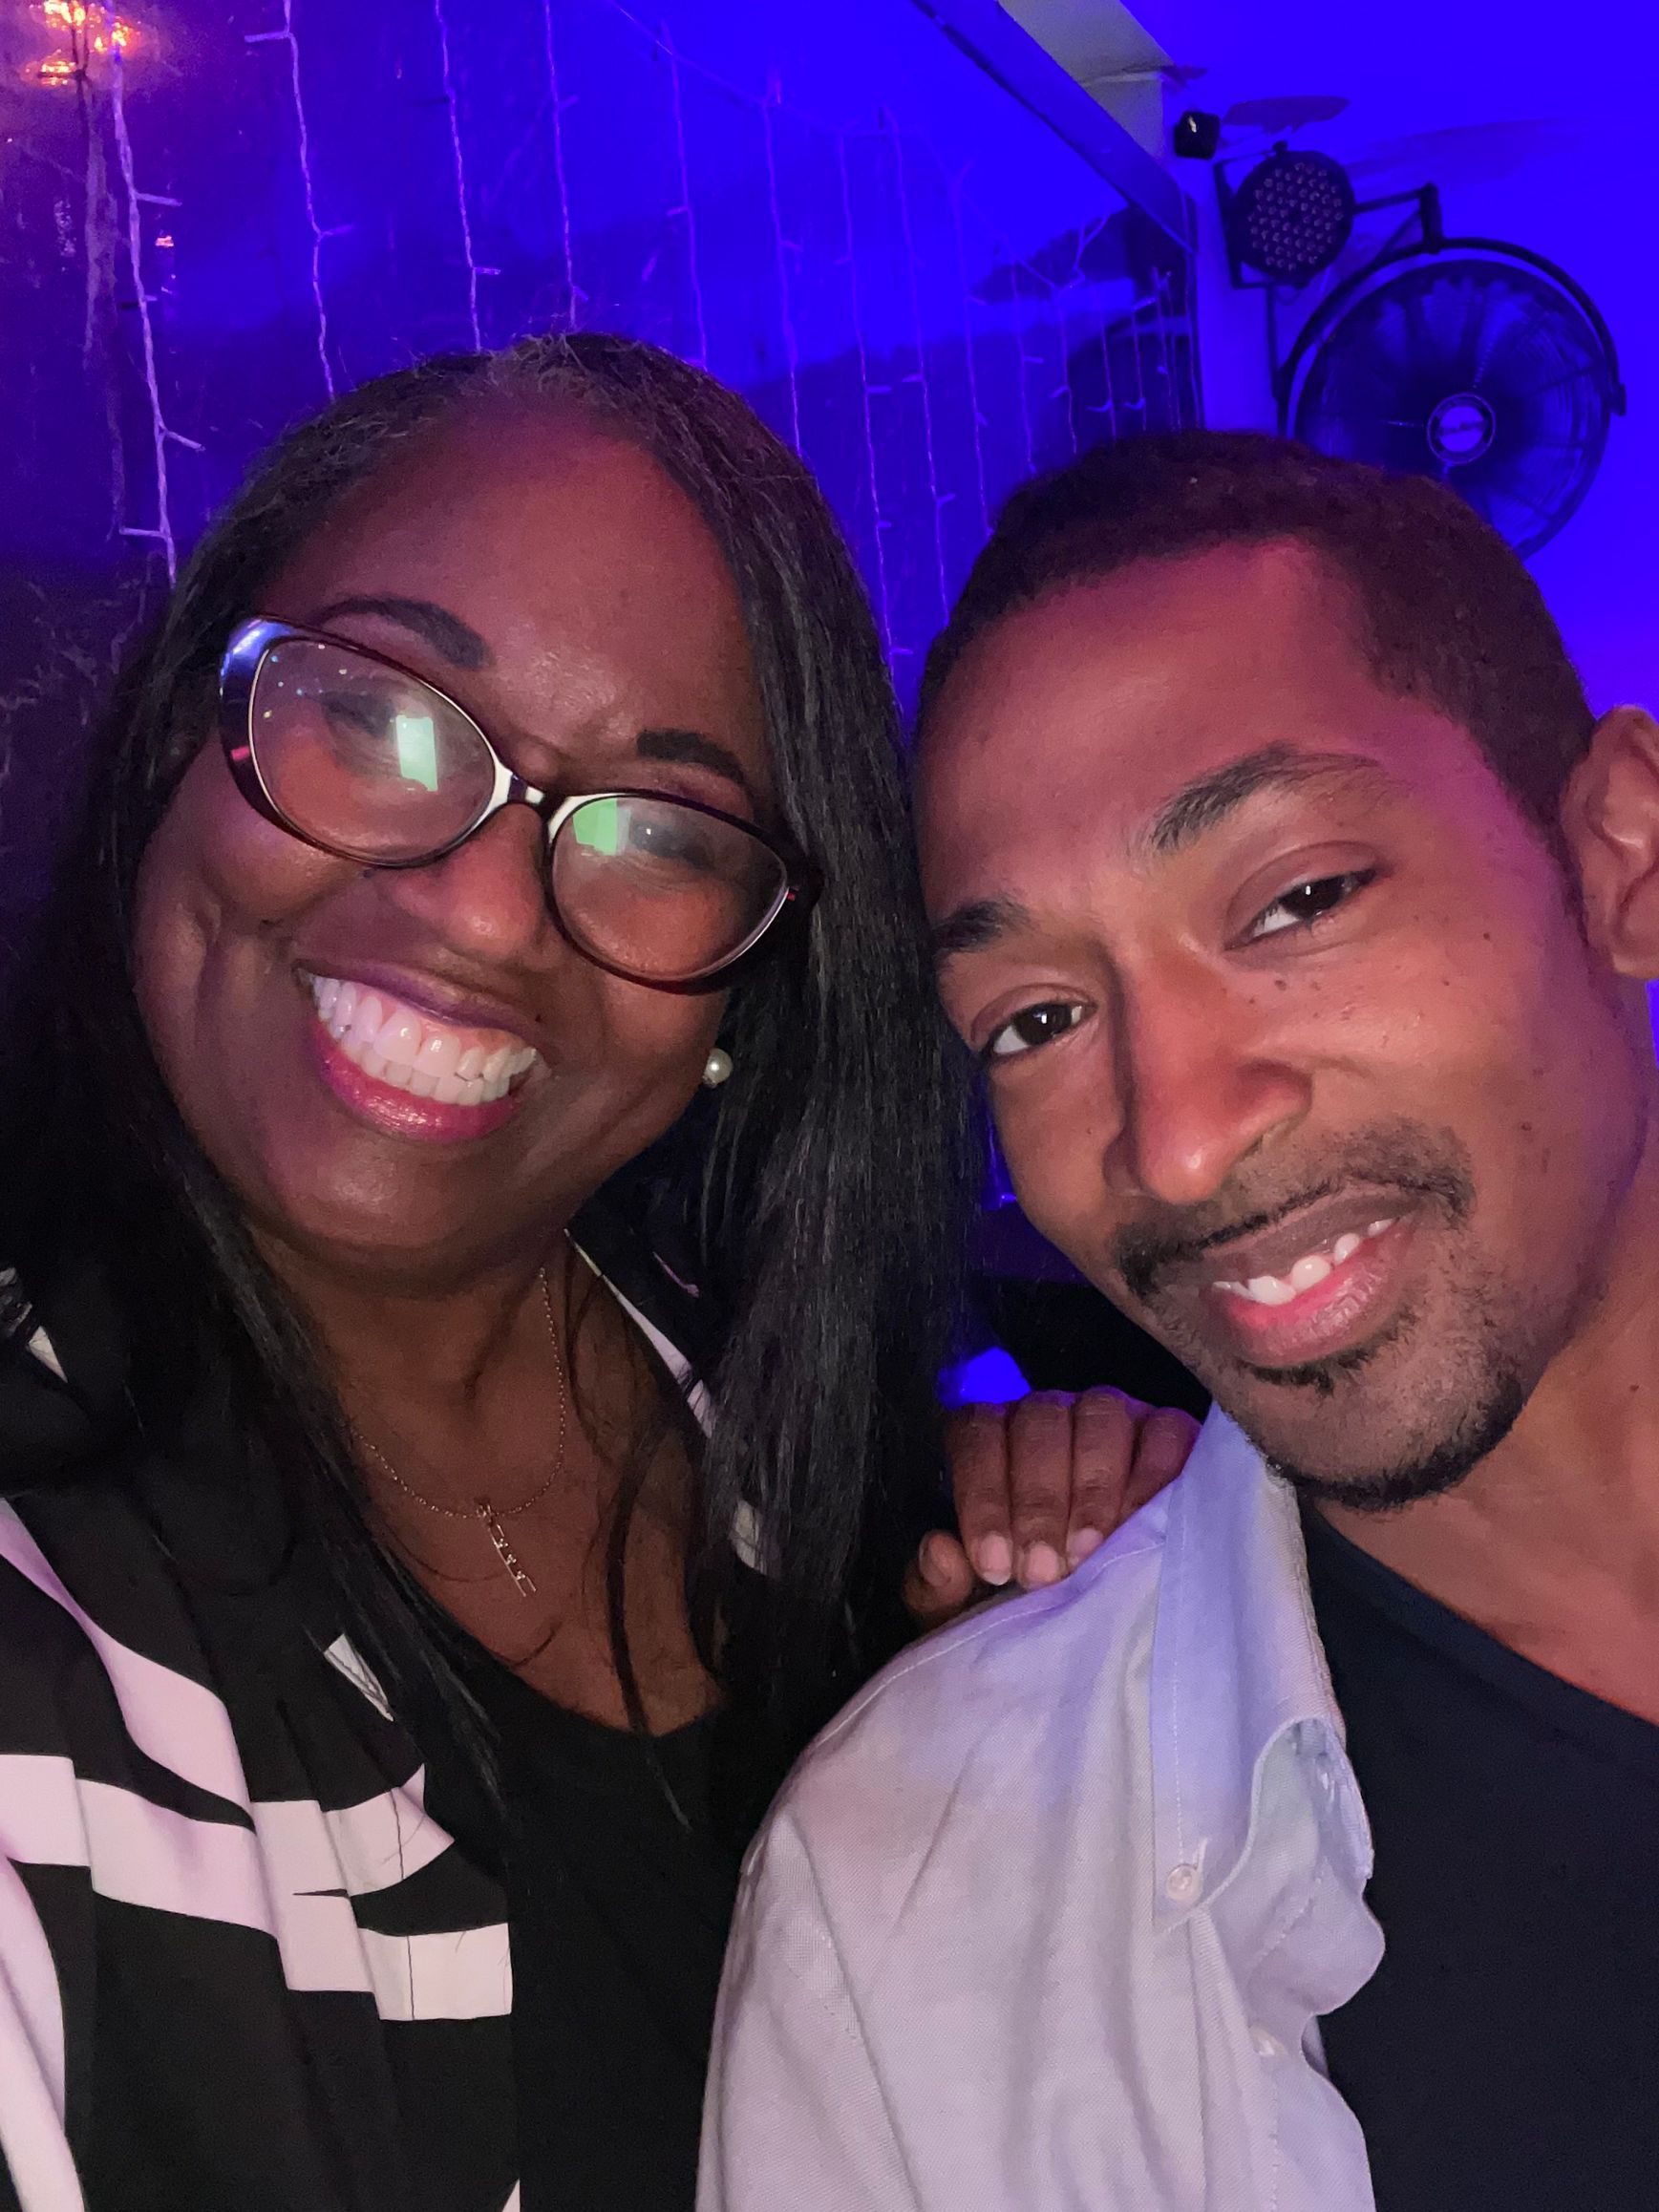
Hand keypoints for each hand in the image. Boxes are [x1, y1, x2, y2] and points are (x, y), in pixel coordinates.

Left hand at [903, 1389, 1200, 1631]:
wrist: (1109, 1631)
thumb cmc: (1028, 1605)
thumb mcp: (972, 1610)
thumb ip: (939, 1587)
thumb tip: (938, 1549)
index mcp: (993, 1440)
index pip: (977, 1435)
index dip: (983, 1495)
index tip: (994, 1565)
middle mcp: (1050, 1417)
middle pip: (1038, 1421)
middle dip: (1037, 1500)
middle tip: (1043, 1572)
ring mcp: (1114, 1418)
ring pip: (1100, 1415)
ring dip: (1093, 1487)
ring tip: (1090, 1553)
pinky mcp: (1170, 1434)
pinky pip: (1166, 1432)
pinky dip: (1155, 1473)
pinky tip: (1143, 1524)